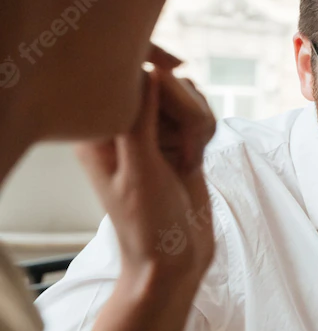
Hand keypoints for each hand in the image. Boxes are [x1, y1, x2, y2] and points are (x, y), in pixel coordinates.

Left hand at [75, 47, 217, 284]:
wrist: (175, 257)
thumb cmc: (149, 224)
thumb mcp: (141, 173)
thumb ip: (142, 122)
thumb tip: (150, 73)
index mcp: (99, 130)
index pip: (133, 77)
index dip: (162, 81)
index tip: (179, 105)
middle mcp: (122, 124)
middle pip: (166, 81)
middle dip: (187, 112)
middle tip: (185, 153)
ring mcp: (150, 129)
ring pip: (189, 94)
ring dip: (199, 125)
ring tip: (189, 160)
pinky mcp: (174, 137)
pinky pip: (199, 111)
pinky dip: (205, 132)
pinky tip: (195, 161)